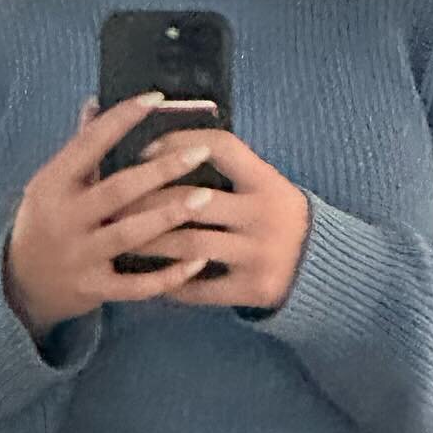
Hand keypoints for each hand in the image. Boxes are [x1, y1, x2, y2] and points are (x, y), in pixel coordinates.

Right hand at [4, 93, 218, 333]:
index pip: (89, 143)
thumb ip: (78, 147)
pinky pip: (136, 285)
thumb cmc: (46, 221)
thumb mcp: (50, 183)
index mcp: (52, 184)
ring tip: (205, 197)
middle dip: (161, 169)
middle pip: (118, 189)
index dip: (122, 119)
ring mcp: (78, 256)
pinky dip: (169, 276)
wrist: (19, 284)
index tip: (156, 99)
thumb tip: (96, 101)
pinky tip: (198, 261)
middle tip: (200, 151)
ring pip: (130, 234)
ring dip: (170, 215)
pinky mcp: (93, 289)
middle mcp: (64, 218)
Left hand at [126, 130, 309, 311]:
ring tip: (120, 238)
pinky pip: (201, 288)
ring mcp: (258, 254)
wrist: (320, 266)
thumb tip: (163, 146)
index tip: (143, 151)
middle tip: (112, 202)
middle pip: (193, 199)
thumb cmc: (275, 214)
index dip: (179, 143)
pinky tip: (148, 277)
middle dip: (146, 200)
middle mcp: (264, 214)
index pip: (221, 147)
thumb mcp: (264, 184)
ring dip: (149, 241)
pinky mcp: (252, 288)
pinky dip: (170, 282)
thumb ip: (226, 168)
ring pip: (189, 244)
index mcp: (266, 181)